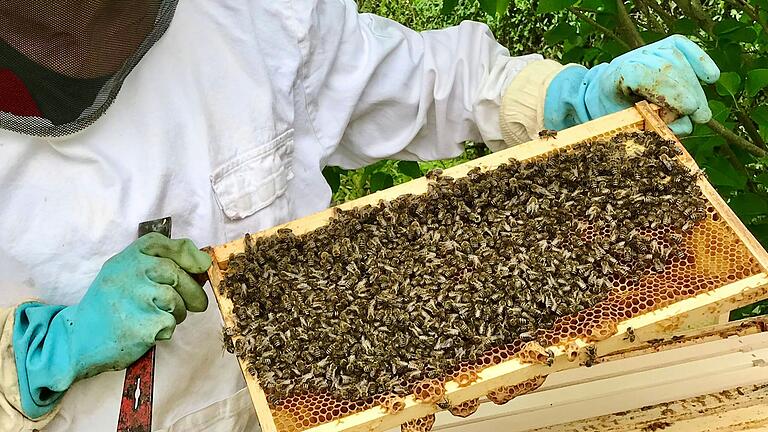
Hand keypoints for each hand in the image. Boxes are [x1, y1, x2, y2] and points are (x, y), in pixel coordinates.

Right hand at [13, 233, 210, 417]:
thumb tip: (202, 262)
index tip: (202, 266)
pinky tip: (147, 330)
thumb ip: (158, 263)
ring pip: (176, 301)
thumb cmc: (111, 304)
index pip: (166, 245)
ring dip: (177, 313)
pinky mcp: (142, 325)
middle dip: (193, 292)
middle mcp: (131, 272)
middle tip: (195, 304)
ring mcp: (136, 298)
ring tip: (158, 317)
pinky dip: (165, 329)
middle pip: (178, 275)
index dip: (190, 255)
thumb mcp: (126, 273)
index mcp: (128, 257)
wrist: (78, 338)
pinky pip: (169, 323)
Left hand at [544, 35, 719, 135]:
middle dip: (687, 93)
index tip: (690, 109)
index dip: (669, 92)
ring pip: (676, 60)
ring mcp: (645, 50)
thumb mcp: (625, 127)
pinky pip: (681, 46)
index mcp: (612, 78)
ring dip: (693, 87)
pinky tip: (711, 77)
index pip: (643, 76)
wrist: (603, 95)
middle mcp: (628, 58)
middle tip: (701, 117)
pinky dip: (698, 59)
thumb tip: (684, 127)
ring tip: (700, 111)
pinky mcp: (660, 46)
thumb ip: (650, 127)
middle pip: (665, 68)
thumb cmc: (614, 115)